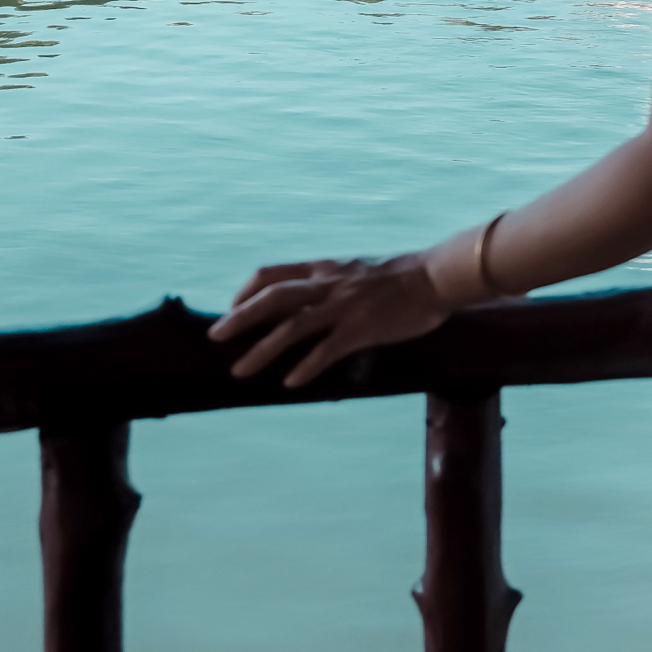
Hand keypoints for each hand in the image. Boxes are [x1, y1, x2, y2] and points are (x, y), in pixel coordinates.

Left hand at [208, 252, 450, 389]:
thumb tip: (309, 300)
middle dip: (240, 318)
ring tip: (239, 372)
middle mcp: (327, 284)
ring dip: (262, 350)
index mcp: (324, 268)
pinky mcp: (362, 328)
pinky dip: (306, 366)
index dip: (246, 292)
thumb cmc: (400, 274)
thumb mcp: (355, 269)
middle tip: (215, 338)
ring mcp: (344, 306)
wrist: (435, 275)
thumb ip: (330, 282)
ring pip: (292, 327)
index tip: (232, 309)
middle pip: (272, 298)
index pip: (272, 274)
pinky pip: (327, 350)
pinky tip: (291, 383)